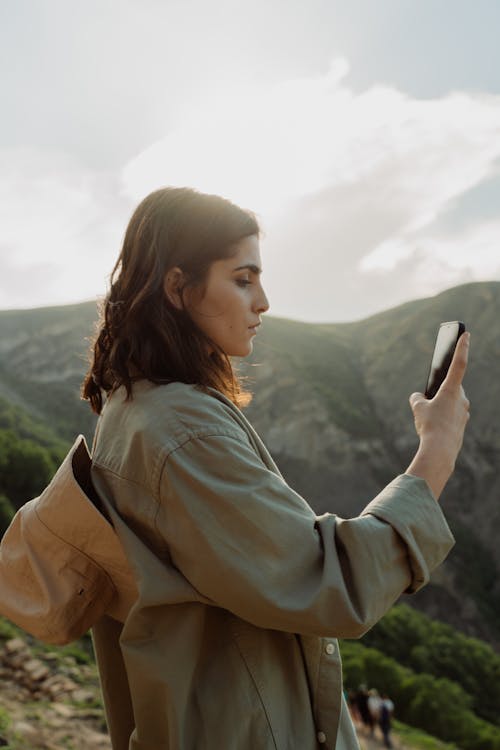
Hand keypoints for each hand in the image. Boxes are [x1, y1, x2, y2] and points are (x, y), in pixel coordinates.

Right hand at [406, 332, 470, 499]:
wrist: (440, 452)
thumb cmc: (429, 426)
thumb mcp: (417, 409)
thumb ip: (417, 399)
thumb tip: (419, 398)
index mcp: (451, 390)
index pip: (459, 364)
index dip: (462, 348)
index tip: (466, 334)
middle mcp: (461, 399)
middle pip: (451, 388)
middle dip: (440, 391)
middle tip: (428, 398)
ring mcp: (463, 413)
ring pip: (451, 403)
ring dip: (440, 406)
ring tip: (426, 418)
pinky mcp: (462, 425)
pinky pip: (452, 416)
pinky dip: (442, 418)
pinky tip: (433, 428)